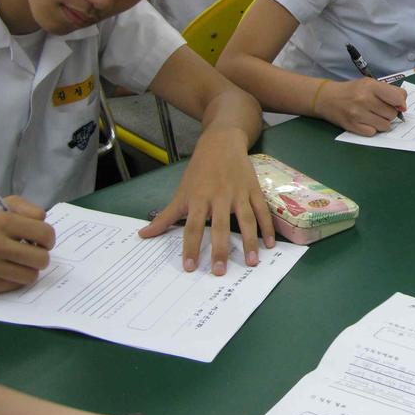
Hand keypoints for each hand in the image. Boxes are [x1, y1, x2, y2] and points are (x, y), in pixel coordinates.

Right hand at [0, 196, 54, 293]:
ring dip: (28, 268)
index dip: (48, 237)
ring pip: (30, 276)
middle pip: (42, 259)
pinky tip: (5, 268)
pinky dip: (13, 278)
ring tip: (19, 260)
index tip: (42, 239)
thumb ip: (26, 209)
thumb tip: (43, 222)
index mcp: (1, 222)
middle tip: (32, 251)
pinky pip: (14, 285)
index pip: (45, 234)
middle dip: (40, 254)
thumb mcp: (0, 205)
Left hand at [139, 127, 274, 275]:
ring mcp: (239, 193)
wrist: (221, 142)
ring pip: (246, 219)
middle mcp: (219, 196)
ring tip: (252, 262)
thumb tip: (143, 235)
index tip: (190, 267)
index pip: (192, 227)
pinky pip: (262, 211)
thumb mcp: (182, 192)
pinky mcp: (254, 189)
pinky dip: (268, 227)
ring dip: (250, 241)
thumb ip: (166, 216)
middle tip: (220, 272)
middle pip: (220, 226)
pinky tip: (271, 244)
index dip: (190, 247)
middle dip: (220, 249)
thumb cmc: (199, 170)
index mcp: (198, 198)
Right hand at [315, 77, 406, 135]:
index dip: (401, 103)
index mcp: (370, 86)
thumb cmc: (353, 91)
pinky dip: (372, 129)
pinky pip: (373, 132)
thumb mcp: (369, 84)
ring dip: (382, 122)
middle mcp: (364, 99)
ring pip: (385, 125)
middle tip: (380, 109)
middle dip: (389, 113)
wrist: (327, 98)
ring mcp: (357, 114)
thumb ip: (388, 92)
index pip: (397, 98)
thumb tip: (403, 106)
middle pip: (392, 114)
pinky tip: (366, 122)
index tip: (399, 105)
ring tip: (373, 116)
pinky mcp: (352, 126)